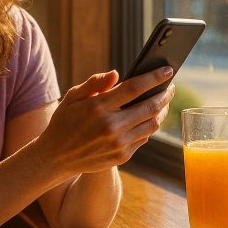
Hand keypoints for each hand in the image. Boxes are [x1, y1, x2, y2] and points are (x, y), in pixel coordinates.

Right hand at [34, 67, 175, 179]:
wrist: (56, 157)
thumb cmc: (64, 121)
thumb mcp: (72, 97)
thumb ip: (94, 84)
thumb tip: (116, 74)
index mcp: (97, 107)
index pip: (134, 88)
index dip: (154, 78)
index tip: (167, 71)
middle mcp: (111, 126)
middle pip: (150, 107)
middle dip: (165, 94)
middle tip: (171, 86)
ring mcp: (118, 143)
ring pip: (152, 124)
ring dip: (161, 111)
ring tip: (162, 102)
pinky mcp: (122, 156)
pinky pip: (144, 138)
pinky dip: (149, 126)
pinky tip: (148, 118)